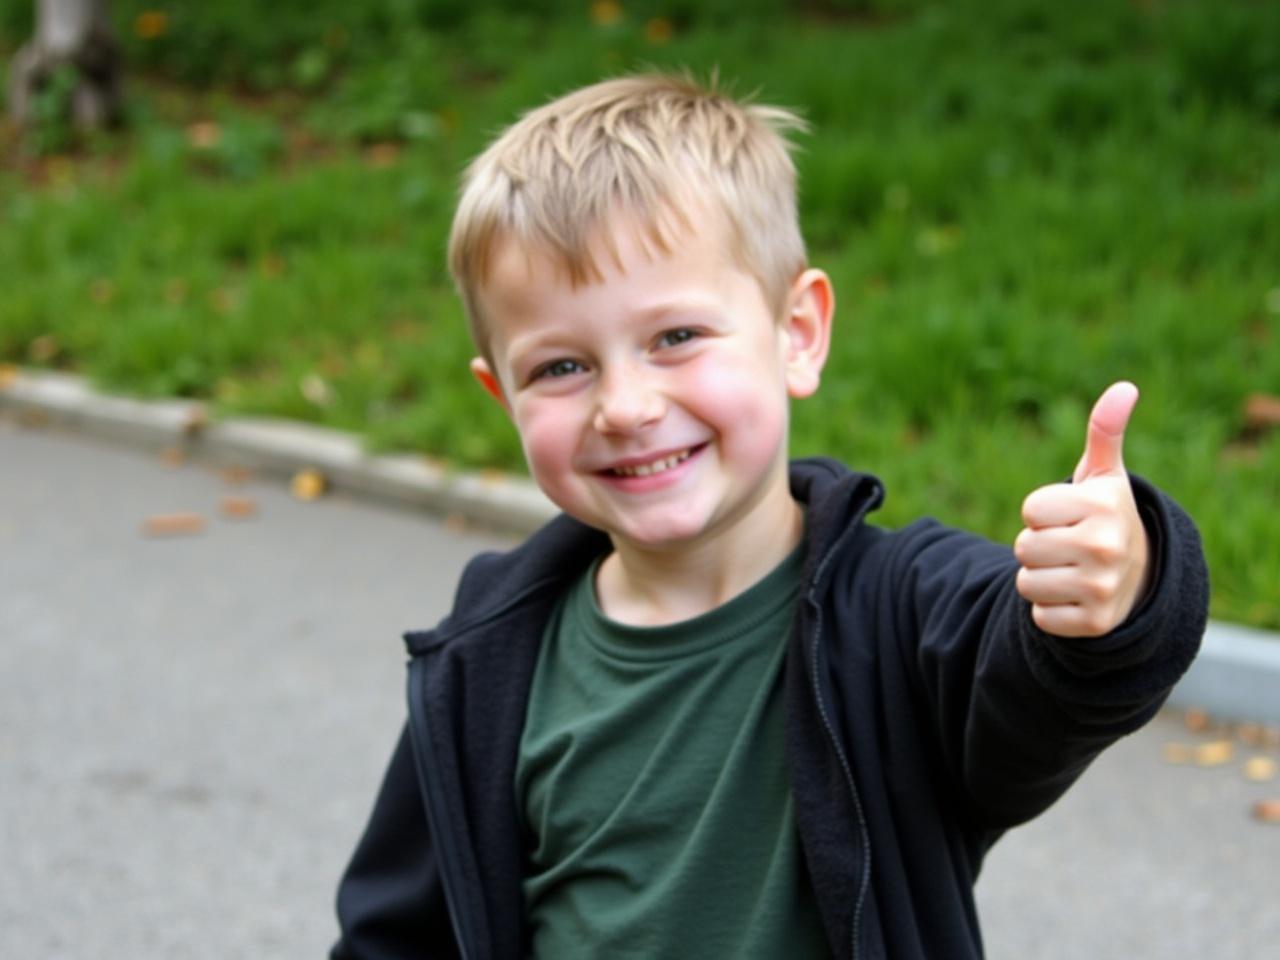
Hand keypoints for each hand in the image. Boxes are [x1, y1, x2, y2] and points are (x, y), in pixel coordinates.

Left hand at [1014, 382, 1150, 637]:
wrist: (1140, 577)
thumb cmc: (1105, 516)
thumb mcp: (1104, 475)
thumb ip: (1104, 432)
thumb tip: (1123, 388)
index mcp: (1104, 505)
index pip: (1031, 509)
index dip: (1042, 512)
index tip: (1069, 515)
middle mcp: (1106, 547)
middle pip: (1023, 547)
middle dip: (1038, 546)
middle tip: (1070, 545)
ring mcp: (1102, 588)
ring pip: (1025, 583)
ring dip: (1041, 579)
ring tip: (1071, 570)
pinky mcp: (1094, 623)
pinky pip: (1038, 616)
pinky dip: (1050, 610)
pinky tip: (1076, 598)